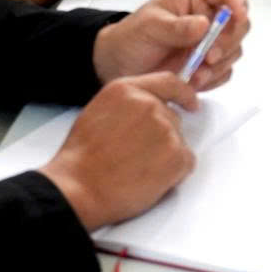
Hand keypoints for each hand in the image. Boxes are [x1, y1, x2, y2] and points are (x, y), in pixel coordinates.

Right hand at [38, 73, 200, 229]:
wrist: (79, 188)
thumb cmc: (81, 158)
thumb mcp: (98, 112)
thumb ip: (128, 104)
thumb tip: (148, 109)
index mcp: (127, 90)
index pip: (169, 82)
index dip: (184, 94)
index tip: (192, 103)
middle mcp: (150, 104)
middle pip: (172, 118)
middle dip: (160, 137)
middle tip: (137, 157)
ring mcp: (165, 129)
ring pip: (178, 142)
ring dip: (165, 156)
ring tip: (137, 169)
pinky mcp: (177, 155)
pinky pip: (186, 162)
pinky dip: (174, 174)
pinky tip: (149, 180)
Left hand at [93, 0, 252, 88]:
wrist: (118, 67)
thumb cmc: (131, 37)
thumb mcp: (149, 26)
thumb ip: (176, 26)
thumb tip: (204, 24)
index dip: (239, 0)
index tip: (238, 16)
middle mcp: (209, 17)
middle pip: (240, 24)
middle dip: (228, 42)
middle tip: (208, 58)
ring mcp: (211, 43)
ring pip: (234, 51)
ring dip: (218, 65)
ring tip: (193, 76)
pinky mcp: (209, 66)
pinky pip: (224, 72)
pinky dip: (213, 79)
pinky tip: (193, 82)